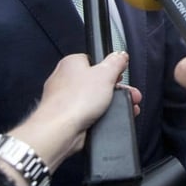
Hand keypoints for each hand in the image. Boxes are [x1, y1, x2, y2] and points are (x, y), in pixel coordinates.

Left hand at [9, 52, 139, 172]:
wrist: (60, 130)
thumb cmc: (75, 100)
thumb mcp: (106, 74)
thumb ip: (116, 62)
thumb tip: (121, 55)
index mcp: (71, 63)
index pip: (94, 60)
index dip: (109, 67)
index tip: (120, 74)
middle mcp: (64, 79)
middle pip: (95, 81)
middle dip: (114, 89)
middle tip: (125, 94)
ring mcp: (63, 99)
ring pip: (92, 99)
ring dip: (109, 104)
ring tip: (121, 108)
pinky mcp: (65, 116)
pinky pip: (86, 113)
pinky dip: (98, 116)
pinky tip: (105, 119)